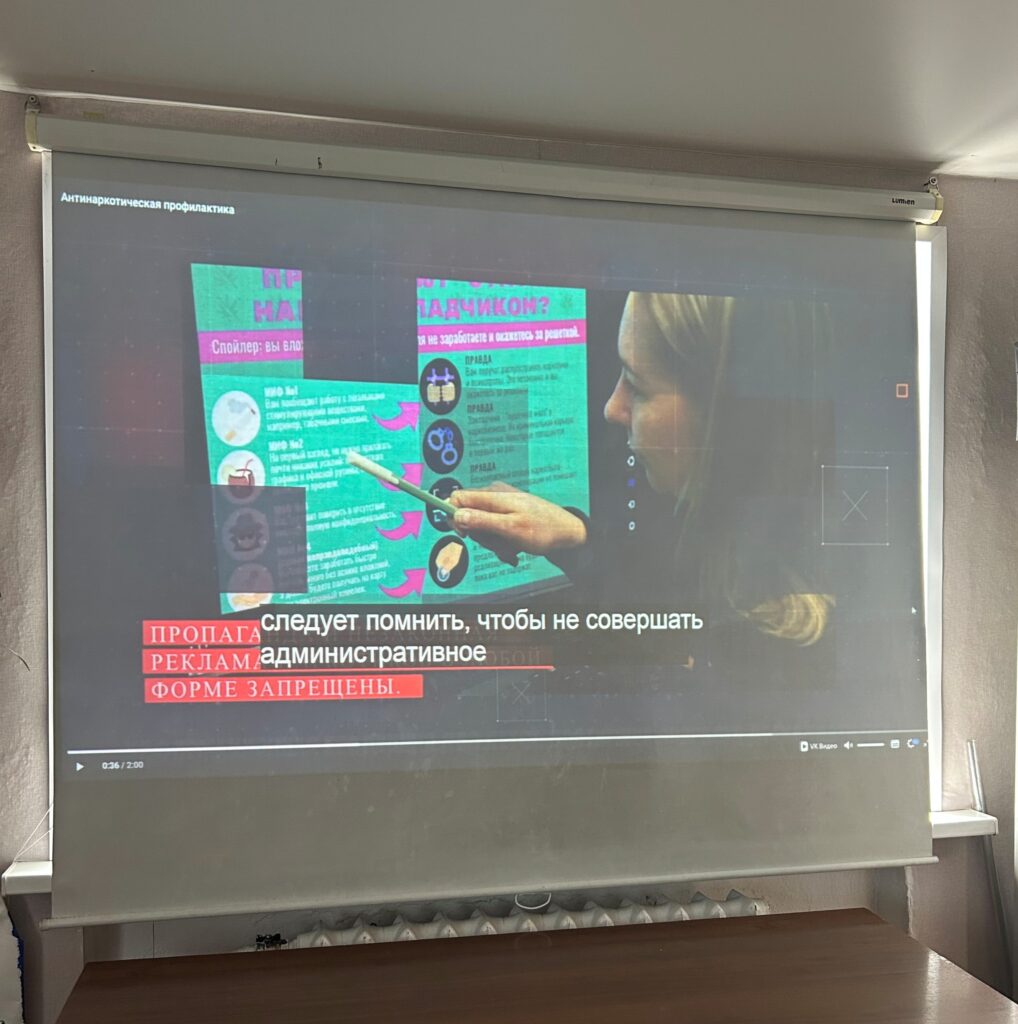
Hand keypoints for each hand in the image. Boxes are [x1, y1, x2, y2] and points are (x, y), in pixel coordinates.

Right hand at [449, 483, 587, 563]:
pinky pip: (493, 529)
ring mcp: (501, 504)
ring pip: (481, 527)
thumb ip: (482, 521)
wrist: (567, 533)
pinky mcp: (506, 514)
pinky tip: (513, 548)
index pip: (457, 498)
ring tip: (511, 548)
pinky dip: (501, 542)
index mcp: (493, 494)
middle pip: (468, 516)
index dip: (453, 517)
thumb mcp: (510, 528)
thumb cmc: (543, 529)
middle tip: (498, 544)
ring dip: (493, 543)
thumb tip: (456, 515)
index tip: (464, 535)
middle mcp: (494, 495)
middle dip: (480, 536)